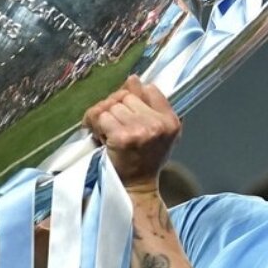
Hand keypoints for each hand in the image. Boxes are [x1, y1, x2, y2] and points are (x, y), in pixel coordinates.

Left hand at [82, 75, 179, 190]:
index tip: (128, 115)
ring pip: (112, 106)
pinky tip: (101, 138)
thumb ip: (147, 105)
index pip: (149, 89)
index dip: (133, 99)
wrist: (136, 188)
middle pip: (126, 96)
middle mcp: (159, 125)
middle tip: (113, 127)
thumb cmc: (144, 161)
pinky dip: (96, 127)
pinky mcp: (123, 138)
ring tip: (108, 135)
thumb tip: (133, 78)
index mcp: (170, 121)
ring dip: (104, 119)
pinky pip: (102, 117)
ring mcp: (141, 131)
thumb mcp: (154, 132)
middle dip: (115, 109)